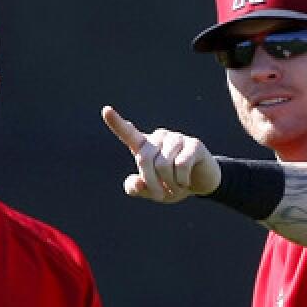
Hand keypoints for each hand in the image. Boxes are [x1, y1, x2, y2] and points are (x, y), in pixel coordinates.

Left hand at [101, 105, 220, 202]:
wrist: (200, 183)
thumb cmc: (171, 184)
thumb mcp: (152, 192)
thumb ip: (138, 189)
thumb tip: (135, 183)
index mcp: (145, 147)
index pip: (128, 134)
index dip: (117, 123)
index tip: (106, 110)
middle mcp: (159, 138)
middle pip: (145, 159)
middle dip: (151, 183)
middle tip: (160, 196)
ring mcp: (176, 139)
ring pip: (164, 165)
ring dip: (170, 185)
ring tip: (176, 187)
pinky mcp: (194, 144)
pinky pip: (181, 165)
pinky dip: (182, 181)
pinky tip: (186, 182)